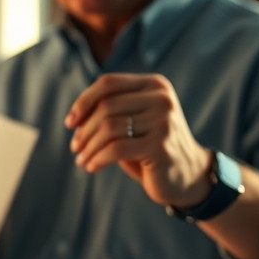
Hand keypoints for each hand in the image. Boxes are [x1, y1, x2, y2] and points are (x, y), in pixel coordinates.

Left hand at [65, 73, 213, 208]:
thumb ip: (111, 111)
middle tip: (75, 147)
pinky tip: (91, 167)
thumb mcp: (134, 122)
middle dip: (84, 129)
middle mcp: (162, 98)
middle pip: (106, 105)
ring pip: (109, 127)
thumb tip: (75, 117)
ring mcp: (164, 121)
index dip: (83, 101)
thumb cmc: (152, 147)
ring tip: (81, 159)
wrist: (189, 175)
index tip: (70, 123)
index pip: (108, 83)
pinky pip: (116, 149)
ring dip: (88, 146)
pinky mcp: (161, 146)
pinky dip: (97, 158)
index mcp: (154, 85)